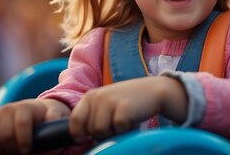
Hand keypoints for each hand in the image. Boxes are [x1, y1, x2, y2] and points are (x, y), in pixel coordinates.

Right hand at [0, 98, 70, 154]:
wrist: (31, 112)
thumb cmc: (46, 117)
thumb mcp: (56, 116)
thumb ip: (55, 121)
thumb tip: (52, 132)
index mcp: (24, 107)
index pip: (21, 123)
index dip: (23, 140)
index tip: (27, 150)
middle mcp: (4, 110)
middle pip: (2, 135)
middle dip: (11, 149)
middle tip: (20, 154)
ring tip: (11, 154)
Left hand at [69, 76, 186, 142]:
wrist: (154, 91)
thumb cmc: (128, 101)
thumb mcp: (106, 103)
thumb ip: (92, 115)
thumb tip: (80, 137)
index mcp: (90, 95)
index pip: (75, 120)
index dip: (79, 133)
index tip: (86, 138)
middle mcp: (98, 96)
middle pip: (90, 130)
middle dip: (101, 133)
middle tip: (115, 124)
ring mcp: (111, 101)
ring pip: (101, 132)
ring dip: (113, 132)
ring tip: (123, 122)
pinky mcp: (124, 108)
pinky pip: (117, 130)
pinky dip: (125, 129)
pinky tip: (132, 120)